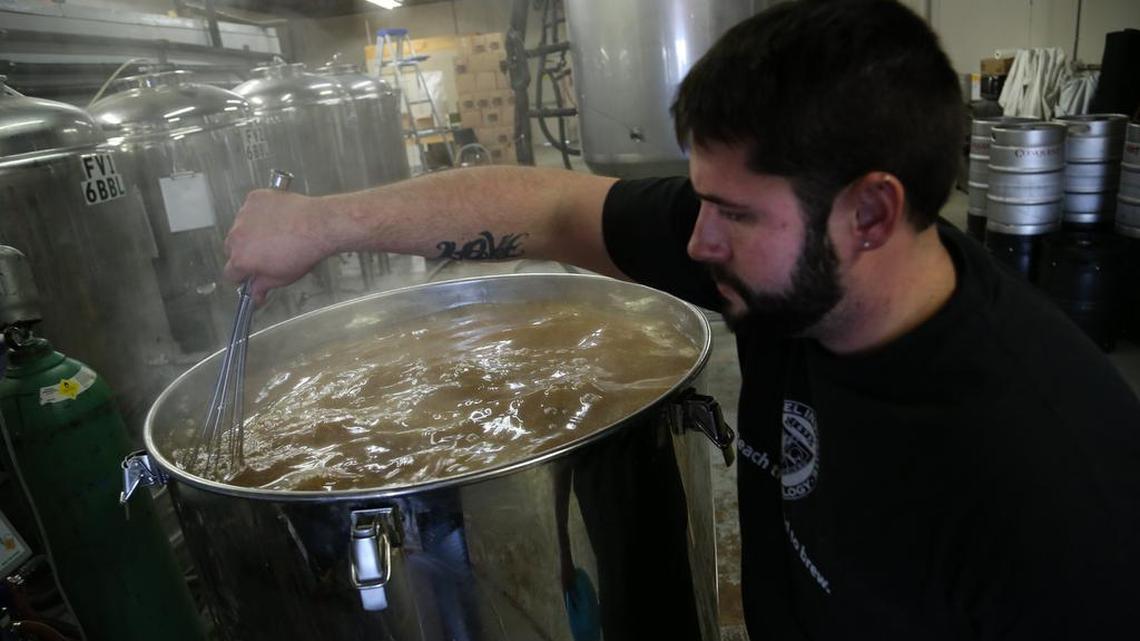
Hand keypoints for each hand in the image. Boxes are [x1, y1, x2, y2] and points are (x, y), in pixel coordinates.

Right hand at [224, 189, 336, 304]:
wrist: (318, 225)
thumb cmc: (303, 250)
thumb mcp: (282, 278)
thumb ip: (263, 286)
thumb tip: (256, 294)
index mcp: (241, 259)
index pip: (230, 273)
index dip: (242, 275)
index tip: (249, 274)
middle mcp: (237, 236)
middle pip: (232, 248)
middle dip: (245, 252)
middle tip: (265, 252)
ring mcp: (244, 215)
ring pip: (240, 226)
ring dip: (251, 230)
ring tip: (275, 233)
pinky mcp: (254, 199)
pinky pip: (251, 208)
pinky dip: (260, 212)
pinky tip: (276, 218)